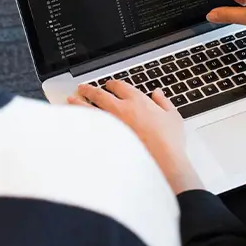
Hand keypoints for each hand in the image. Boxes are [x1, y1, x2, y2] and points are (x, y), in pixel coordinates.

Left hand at [68, 81, 202, 193]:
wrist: (162, 162)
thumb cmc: (169, 141)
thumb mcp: (173, 117)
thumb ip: (164, 102)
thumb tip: (158, 94)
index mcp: (137, 101)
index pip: (120, 86)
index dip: (113, 84)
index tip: (109, 85)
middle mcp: (121, 109)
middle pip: (100, 94)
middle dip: (89, 89)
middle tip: (83, 88)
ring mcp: (111, 124)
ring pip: (89, 108)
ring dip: (79, 102)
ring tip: (71, 99)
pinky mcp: (105, 139)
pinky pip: (89, 126)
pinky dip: (81, 122)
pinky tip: (76, 121)